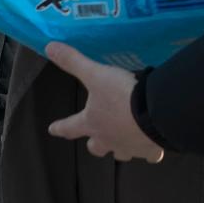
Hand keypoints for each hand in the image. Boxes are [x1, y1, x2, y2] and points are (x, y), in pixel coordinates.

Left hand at [45, 42, 164, 162]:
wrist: (154, 114)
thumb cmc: (120, 95)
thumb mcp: (96, 74)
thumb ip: (73, 61)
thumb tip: (49, 47)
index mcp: (92, 122)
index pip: (70, 126)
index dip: (60, 127)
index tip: (52, 129)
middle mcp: (108, 139)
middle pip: (96, 147)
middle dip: (94, 144)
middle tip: (94, 139)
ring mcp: (129, 147)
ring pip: (120, 154)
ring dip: (120, 148)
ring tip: (123, 140)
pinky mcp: (150, 150)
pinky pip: (150, 156)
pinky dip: (150, 153)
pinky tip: (154, 149)